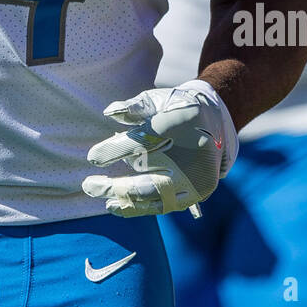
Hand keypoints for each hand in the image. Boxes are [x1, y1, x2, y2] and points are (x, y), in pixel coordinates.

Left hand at [82, 82, 236, 217]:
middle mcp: (193, 156)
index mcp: (180, 124)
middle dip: (118, 186)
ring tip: (105, 202)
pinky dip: (142, 206)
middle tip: (88, 186)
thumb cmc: (179, 107)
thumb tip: (110, 113)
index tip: (92, 158)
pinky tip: (120, 205)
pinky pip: (166, 204)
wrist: (217, 118)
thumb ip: (134, 108)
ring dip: (128, 202)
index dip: (114, 151)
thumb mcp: (158, 100)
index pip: (143, 142)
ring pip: (159, 198)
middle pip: (151, 180)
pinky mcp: (198, 191)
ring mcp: (197, 178)